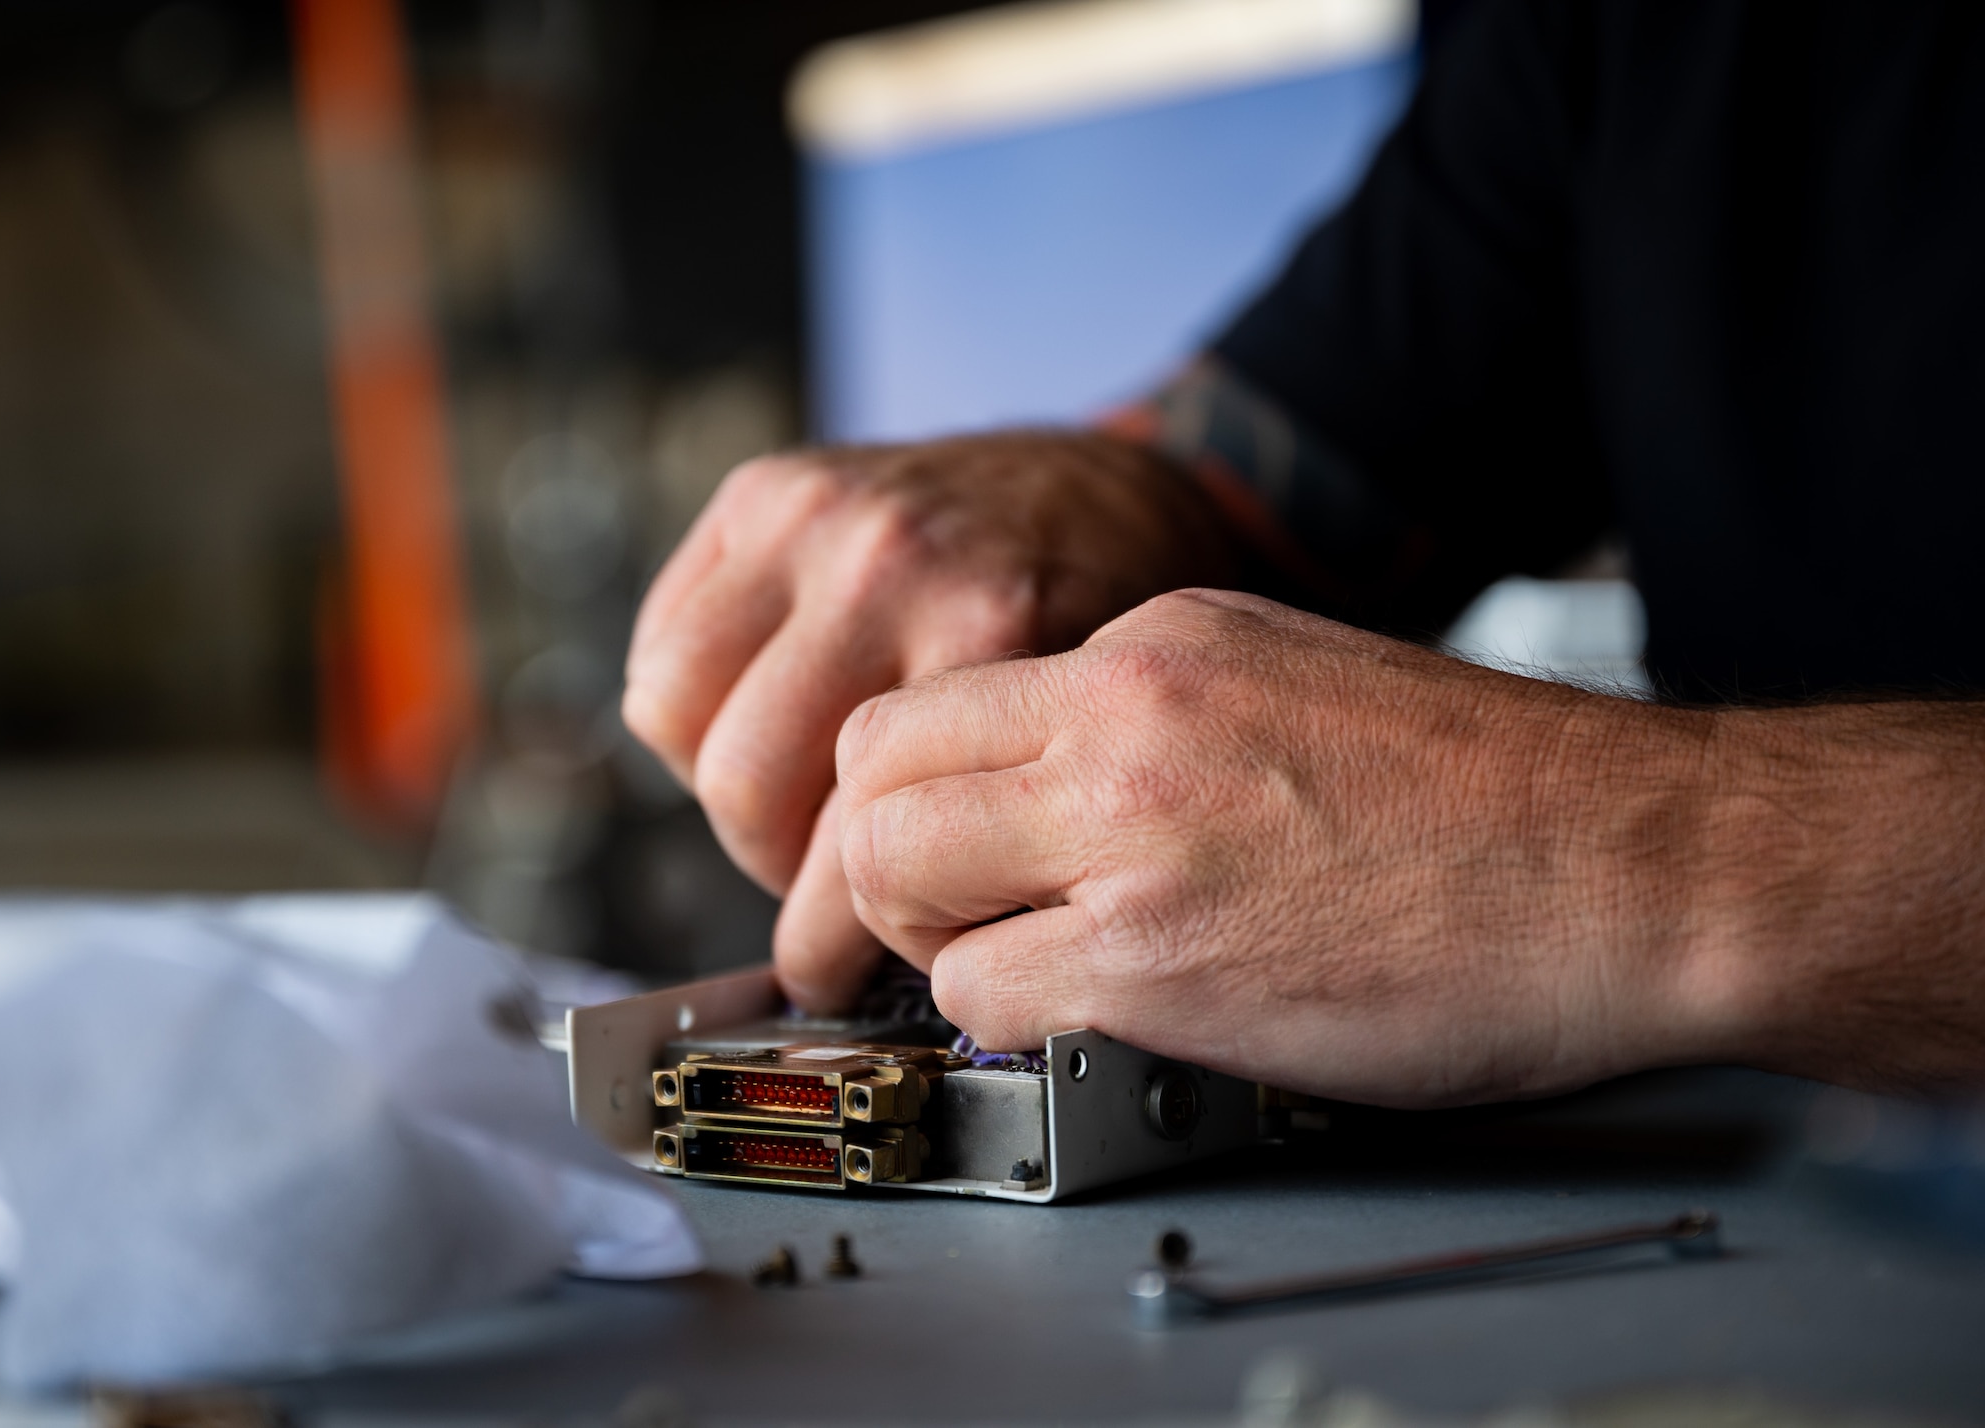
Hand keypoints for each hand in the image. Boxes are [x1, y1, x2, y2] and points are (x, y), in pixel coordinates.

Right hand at [622, 433, 1233, 1011]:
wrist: (1118, 487)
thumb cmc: (1107, 616)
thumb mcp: (1092, 723)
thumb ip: (1007, 815)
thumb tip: (932, 956)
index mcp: (984, 629)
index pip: (852, 837)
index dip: (825, 940)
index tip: (827, 973)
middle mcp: (890, 566)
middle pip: (743, 790)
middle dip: (773, 867)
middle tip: (818, 883)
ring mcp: (818, 519)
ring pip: (681, 717)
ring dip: (722, 789)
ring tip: (787, 807)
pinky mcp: (767, 490)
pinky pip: (666, 641)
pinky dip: (691, 709)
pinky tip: (760, 727)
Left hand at [834, 588, 1741, 1106]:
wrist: (1639, 863)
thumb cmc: (1500, 795)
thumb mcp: (1295, 678)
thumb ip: (1155, 720)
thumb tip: (1052, 794)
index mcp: (1157, 641)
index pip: (928, 703)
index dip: (908, 793)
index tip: (944, 850)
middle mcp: (1126, 715)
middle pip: (874, 774)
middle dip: (882, 860)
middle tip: (941, 916)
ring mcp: (1135, 832)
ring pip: (892, 876)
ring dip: (927, 939)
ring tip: (1007, 965)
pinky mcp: (1159, 960)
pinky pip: (980, 993)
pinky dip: (1002, 1018)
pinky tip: (1082, 1016)